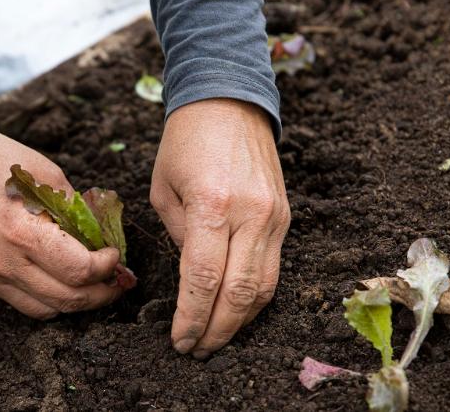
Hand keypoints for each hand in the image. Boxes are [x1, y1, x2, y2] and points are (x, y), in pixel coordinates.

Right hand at [0, 130, 124, 318]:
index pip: (79, 270)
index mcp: (21, 230)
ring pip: (46, 309)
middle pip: (67, 299)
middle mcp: (2, 261)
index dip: (107, 267)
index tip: (114, 255)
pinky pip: (21, 301)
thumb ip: (76, 211)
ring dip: (76, 301)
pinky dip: (46, 296)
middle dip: (102, 292)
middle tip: (117, 281)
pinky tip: (57, 279)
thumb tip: (101, 240)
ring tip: (92, 285)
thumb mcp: (47, 175)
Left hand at [150, 98, 289, 358]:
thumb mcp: (163, 187)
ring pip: (263, 287)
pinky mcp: (285, 217)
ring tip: (215, 339)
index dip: (191, 317)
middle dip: (216, 330)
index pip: (204, 279)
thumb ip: (178, 236)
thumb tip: (193, 277)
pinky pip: (272, 269)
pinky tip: (236, 311)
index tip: (179, 340)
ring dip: (239, 321)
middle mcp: (250, 214)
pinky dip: (255, 297)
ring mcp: (273, 217)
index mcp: (211, 204)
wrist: (230, 100)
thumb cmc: (185, 141)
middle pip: (238, 293)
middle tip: (196, 350)